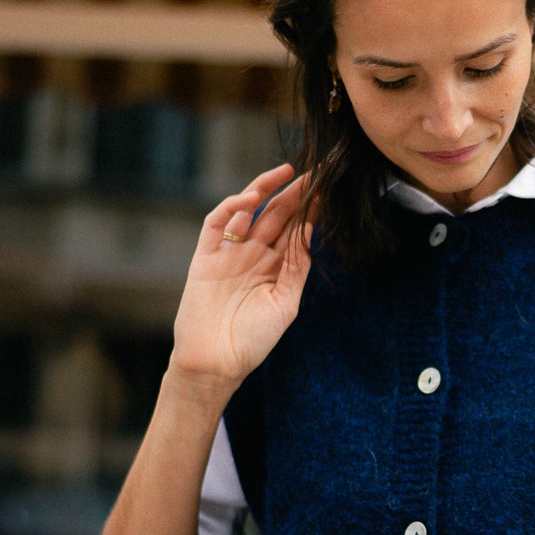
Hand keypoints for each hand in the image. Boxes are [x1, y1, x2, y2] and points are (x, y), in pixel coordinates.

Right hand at [170, 165, 313, 390]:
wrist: (215, 363)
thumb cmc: (252, 341)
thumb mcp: (285, 304)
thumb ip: (296, 268)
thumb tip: (310, 233)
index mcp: (274, 268)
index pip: (294, 230)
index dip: (310, 210)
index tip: (329, 190)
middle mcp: (252, 255)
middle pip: (276, 215)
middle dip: (295, 194)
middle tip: (316, 172)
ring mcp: (228, 253)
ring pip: (248, 211)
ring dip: (265, 190)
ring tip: (288, 172)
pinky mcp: (205, 256)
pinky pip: (216, 223)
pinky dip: (231, 207)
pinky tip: (251, 197)